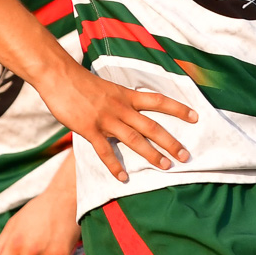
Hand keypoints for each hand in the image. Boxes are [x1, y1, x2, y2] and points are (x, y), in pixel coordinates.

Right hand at [38, 63, 195, 182]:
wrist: (59, 76)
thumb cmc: (82, 81)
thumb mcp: (108, 87)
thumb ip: (121, 100)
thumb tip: (132, 109)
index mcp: (127, 95)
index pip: (159, 101)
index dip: (178, 109)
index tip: (196, 117)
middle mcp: (121, 107)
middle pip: (152, 126)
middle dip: (171, 142)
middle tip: (186, 156)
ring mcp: (106, 119)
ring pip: (134, 139)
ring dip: (151, 154)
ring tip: (166, 167)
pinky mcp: (90, 129)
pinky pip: (105, 151)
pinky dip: (115, 166)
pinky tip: (123, 178)